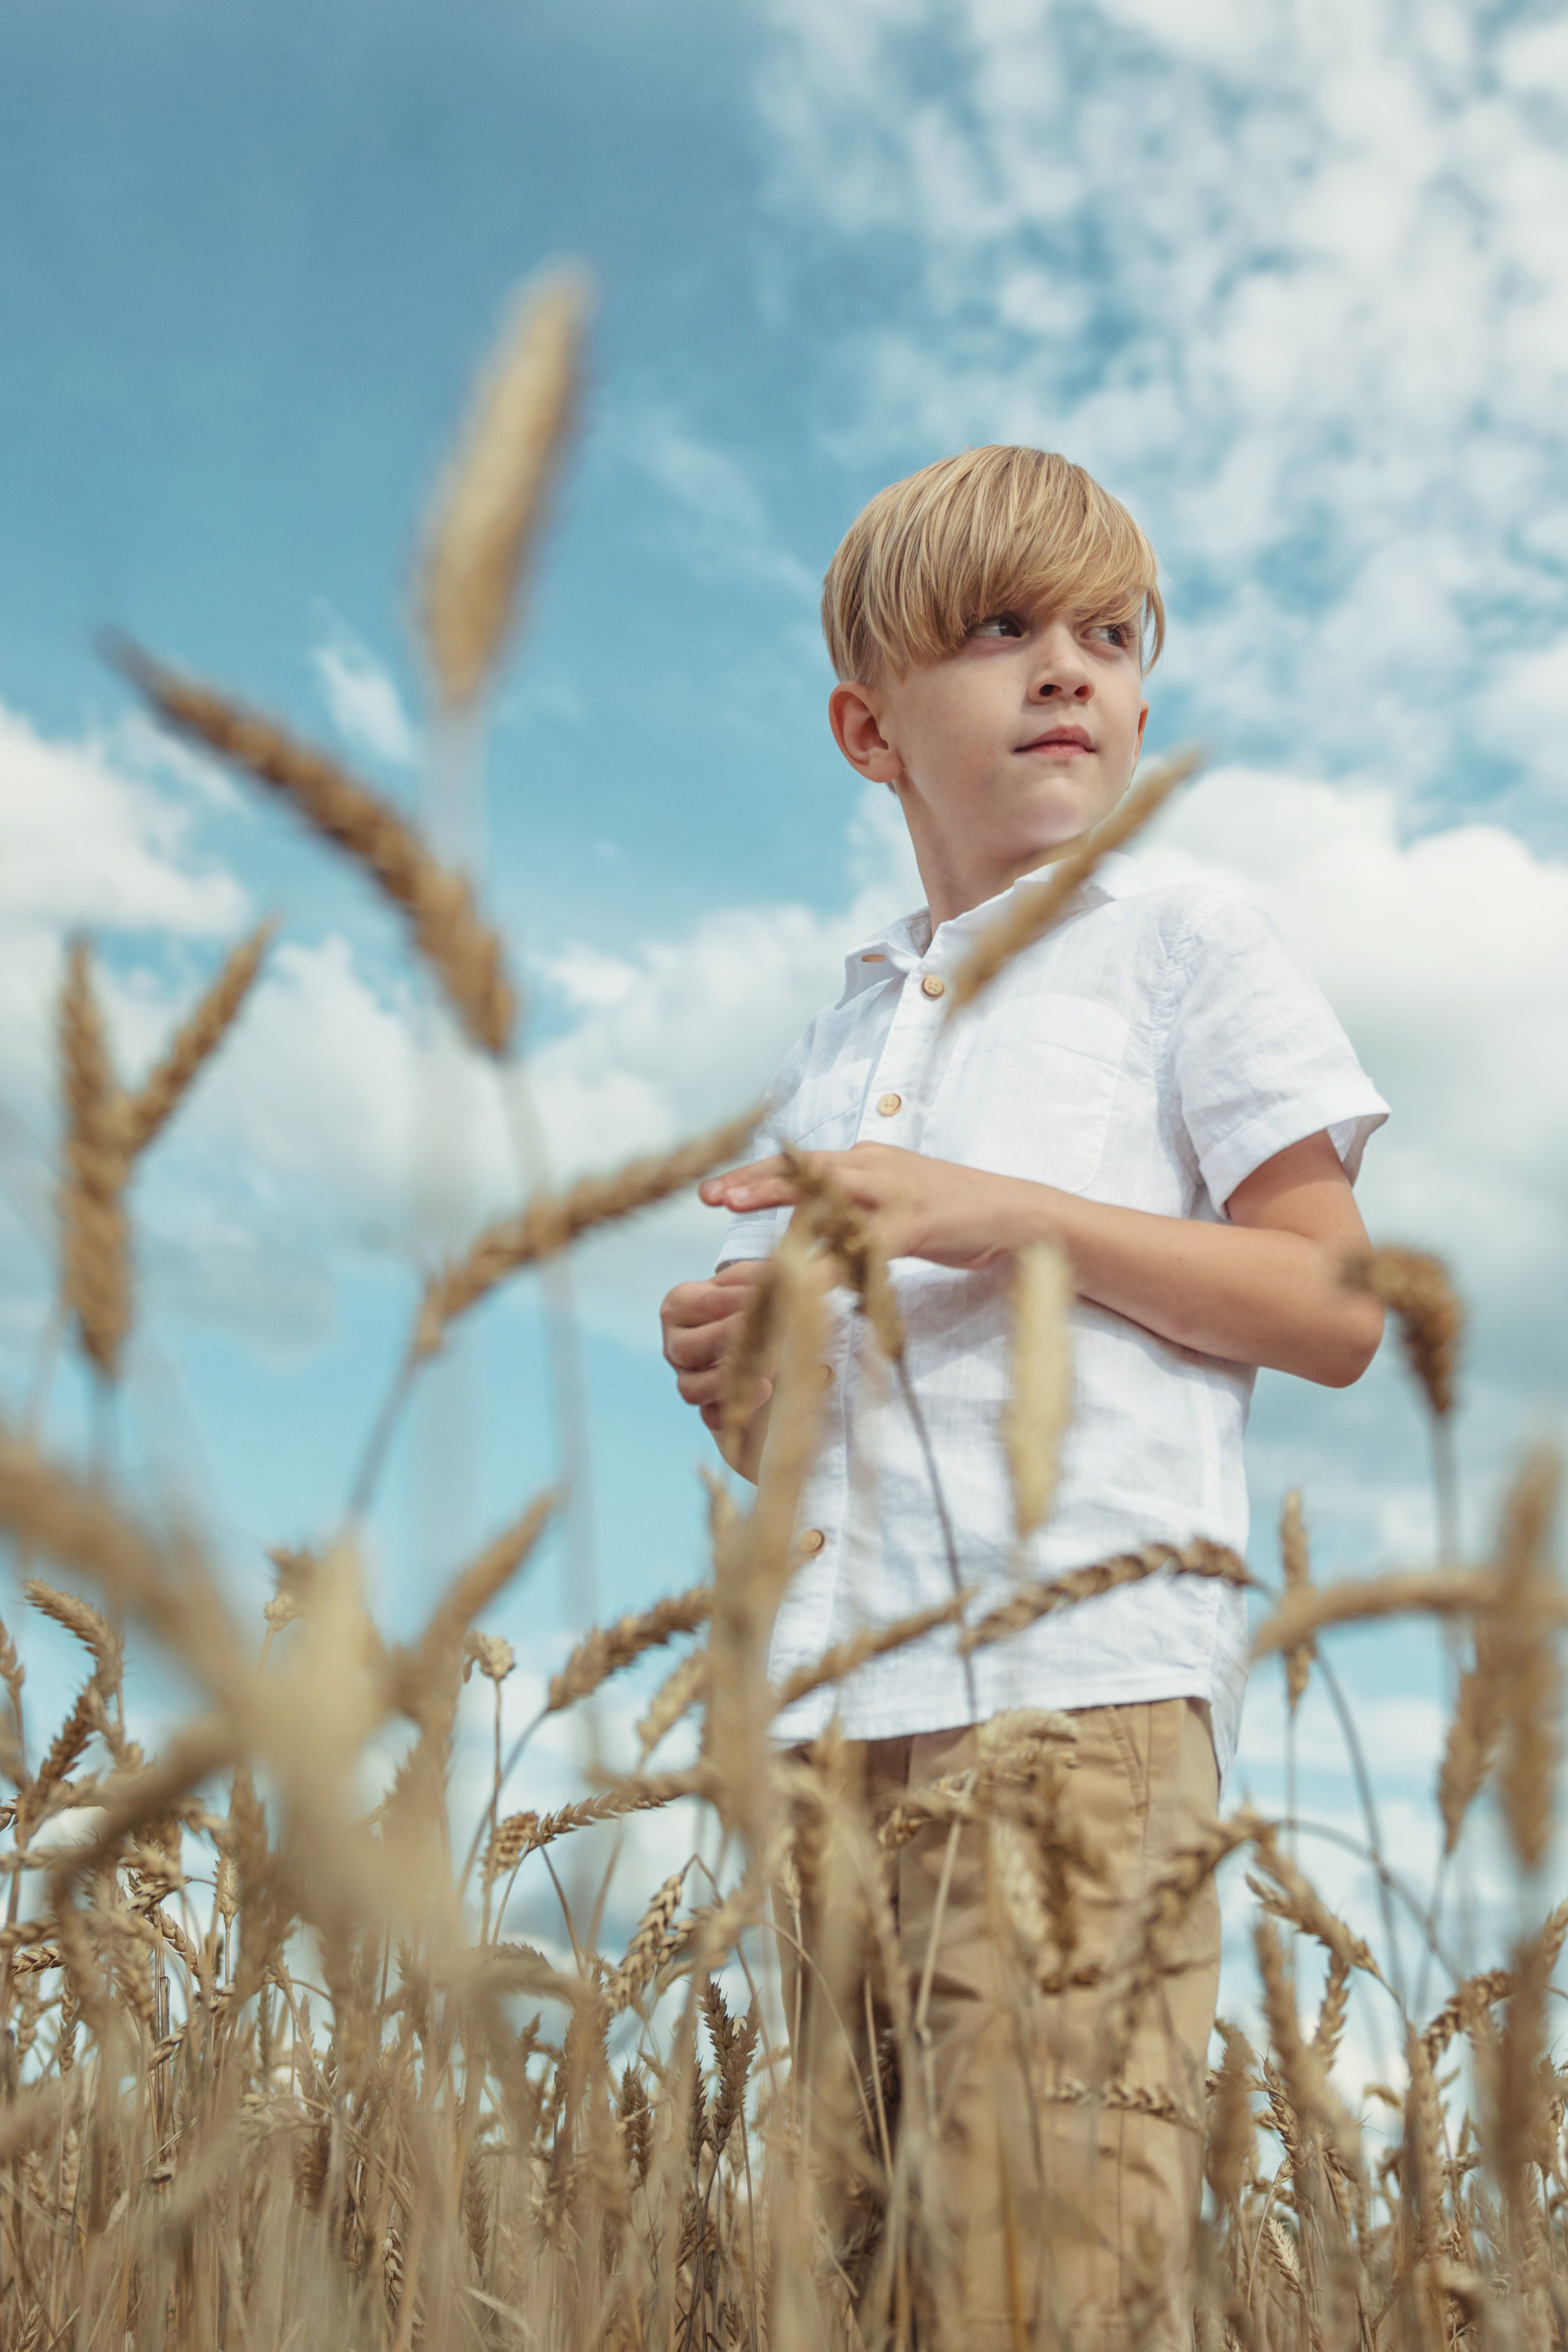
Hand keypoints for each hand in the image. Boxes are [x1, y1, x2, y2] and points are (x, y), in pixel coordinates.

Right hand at [659, 1258, 774, 1431]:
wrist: (751, 1333)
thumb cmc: (747, 1301)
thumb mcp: (751, 1281)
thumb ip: (764, 1275)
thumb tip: (790, 1270)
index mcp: (680, 1304)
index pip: (706, 1304)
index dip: (739, 1302)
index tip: (771, 1299)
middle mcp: (675, 1343)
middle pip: (687, 1348)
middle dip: (729, 1343)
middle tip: (767, 1335)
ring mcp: (686, 1378)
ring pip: (691, 1389)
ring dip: (727, 1382)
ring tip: (766, 1372)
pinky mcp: (705, 1408)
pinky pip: (710, 1417)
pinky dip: (732, 1412)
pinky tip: (761, 1395)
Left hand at [699, 1142, 1046, 1270]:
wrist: (1020, 1214)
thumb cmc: (952, 1213)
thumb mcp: (893, 1206)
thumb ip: (851, 1215)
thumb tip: (809, 1234)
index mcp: (866, 1160)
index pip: (800, 1165)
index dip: (756, 1177)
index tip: (714, 1192)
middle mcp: (874, 1167)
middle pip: (803, 1171)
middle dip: (755, 1183)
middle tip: (712, 1197)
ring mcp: (896, 1192)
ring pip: (828, 1198)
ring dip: (782, 1209)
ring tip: (742, 1218)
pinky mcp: (917, 1223)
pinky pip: (866, 1244)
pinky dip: (836, 1262)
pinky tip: (810, 1281)